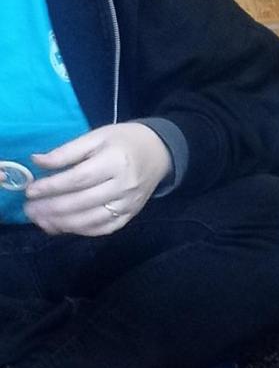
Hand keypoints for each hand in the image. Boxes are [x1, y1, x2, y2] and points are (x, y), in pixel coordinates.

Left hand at [25, 123, 170, 234]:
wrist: (159, 153)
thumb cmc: (124, 141)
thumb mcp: (96, 137)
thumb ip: (67, 151)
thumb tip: (38, 162)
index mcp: (115, 161)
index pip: (79, 178)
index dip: (53, 186)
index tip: (31, 191)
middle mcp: (124, 185)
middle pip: (84, 201)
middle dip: (53, 208)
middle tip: (30, 210)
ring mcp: (129, 203)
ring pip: (94, 219)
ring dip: (65, 223)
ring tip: (42, 221)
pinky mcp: (132, 214)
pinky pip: (106, 228)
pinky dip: (84, 230)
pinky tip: (65, 227)